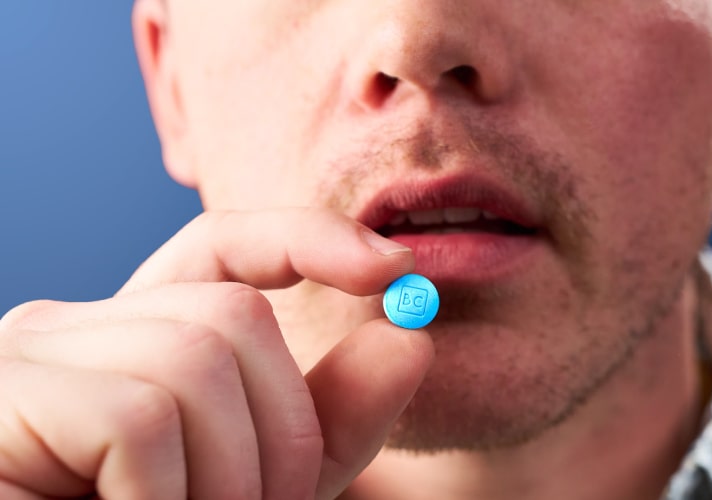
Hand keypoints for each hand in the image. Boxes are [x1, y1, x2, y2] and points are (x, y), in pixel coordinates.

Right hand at [0, 208, 433, 498]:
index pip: (224, 247)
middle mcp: (75, 328)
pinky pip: (142, 417)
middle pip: (234, 314)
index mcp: (135, 340)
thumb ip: (329, 419)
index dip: (309, 238)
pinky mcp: (4, 396)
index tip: (395, 266)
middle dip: (286, 430)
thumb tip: (411, 339)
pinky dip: (168, 496)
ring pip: (196, 359)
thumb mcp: (262, 482)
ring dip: (231, 476)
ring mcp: (30, 356)